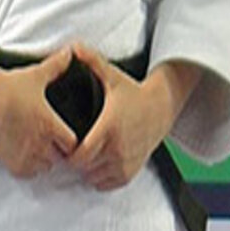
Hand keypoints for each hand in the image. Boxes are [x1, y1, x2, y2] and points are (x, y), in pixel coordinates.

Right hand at [0, 45, 79, 178]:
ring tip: (38, 143)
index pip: (73, 143)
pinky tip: (26, 150)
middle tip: (51, 137)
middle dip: (58, 149)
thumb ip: (58, 65)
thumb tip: (70, 53)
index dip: (71, 139)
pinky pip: (29, 173)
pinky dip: (29, 166)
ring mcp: (25, 155)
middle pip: (60, 156)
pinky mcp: (12, 163)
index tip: (65, 132)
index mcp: (49, 124)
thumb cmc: (8, 87)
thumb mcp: (37, 75)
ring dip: (45, 158)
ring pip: (46, 166)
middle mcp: (39, 143)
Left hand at [67, 46, 194, 190]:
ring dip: (88, 169)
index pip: (79, 155)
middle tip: (73, 146)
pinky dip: (100, 177)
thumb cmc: (133, 92)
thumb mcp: (112, 76)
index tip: (67, 141)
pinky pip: (107, 184)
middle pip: (84, 167)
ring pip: (94, 177)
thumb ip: (91, 61)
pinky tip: (99, 161)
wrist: (162, 107)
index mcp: (109, 128)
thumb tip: (73, 46)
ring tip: (86, 153)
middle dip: (76, 159)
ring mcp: (125, 162)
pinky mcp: (131, 171)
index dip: (68, 151)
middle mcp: (117, 149)